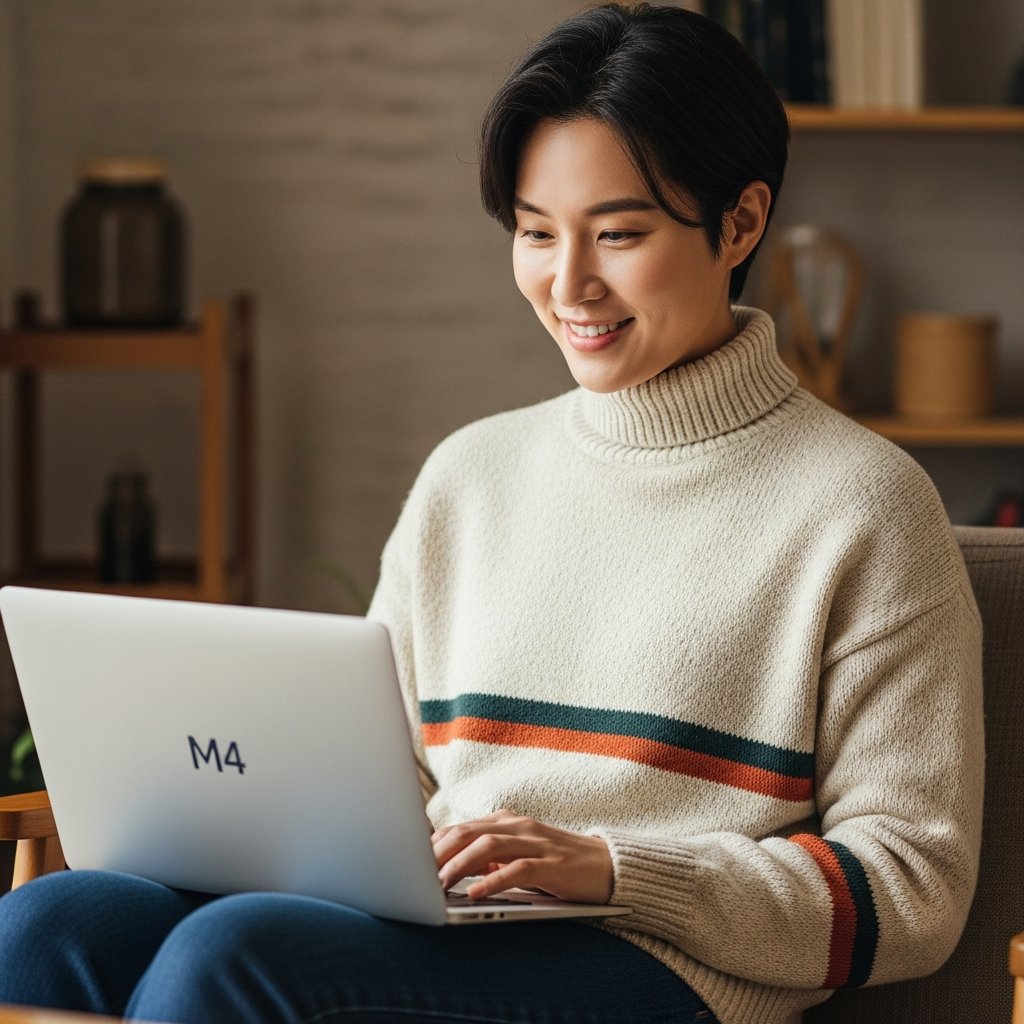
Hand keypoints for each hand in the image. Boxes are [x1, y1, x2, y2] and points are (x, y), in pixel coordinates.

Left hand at [432, 809, 613, 903]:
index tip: (410, 862)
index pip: (461, 827)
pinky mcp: (552, 863)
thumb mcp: (517, 857)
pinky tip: (476, 893)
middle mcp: (518, 826)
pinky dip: (494, 880)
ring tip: (439, 884)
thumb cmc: (556, 865)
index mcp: (506, 822)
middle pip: (469, 831)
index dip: (433, 844)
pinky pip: (519, 869)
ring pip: (488, 845)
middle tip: (416, 874)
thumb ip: (487, 858)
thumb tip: (446, 869)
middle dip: (439, 852)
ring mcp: (536, 842)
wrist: (606, 866)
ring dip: (459, 864)